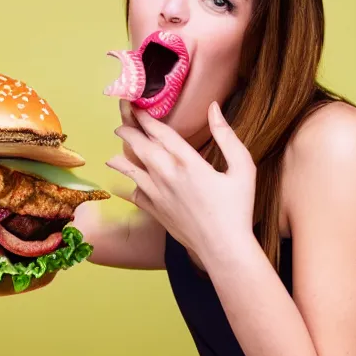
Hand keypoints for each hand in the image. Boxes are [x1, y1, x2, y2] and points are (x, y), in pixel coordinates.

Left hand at [106, 101, 256, 256]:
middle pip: (140, 147)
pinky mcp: (155, 211)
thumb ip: (227, 136)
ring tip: (112, 156)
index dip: (146, 118)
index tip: (137, 108)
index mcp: (188, 162)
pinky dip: (128, 188)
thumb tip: (214, 108)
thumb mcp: (242, 168)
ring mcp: (157, 194)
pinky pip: (135, 195)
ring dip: (120, 159)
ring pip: (131, 170)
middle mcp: (167, 175)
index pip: (160, 132)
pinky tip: (126, 187)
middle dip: (128, 132)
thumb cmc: (237, 208)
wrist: (223, 248)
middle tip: (120, 125)